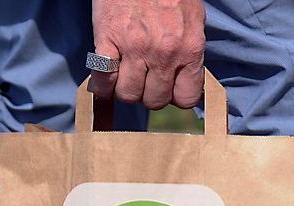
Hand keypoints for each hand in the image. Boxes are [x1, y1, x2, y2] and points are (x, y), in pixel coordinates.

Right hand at [89, 0, 204, 109]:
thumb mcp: (192, 18)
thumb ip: (189, 50)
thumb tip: (184, 78)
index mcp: (190, 48)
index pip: (185, 98)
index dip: (175, 97)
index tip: (168, 89)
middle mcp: (164, 53)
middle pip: (154, 100)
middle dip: (148, 94)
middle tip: (144, 80)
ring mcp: (135, 47)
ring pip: (128, 95)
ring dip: (125, 90)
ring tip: (124, 77)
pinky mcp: (108, 39)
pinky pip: (103, 78)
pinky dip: (101, 85)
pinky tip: (103, 82)